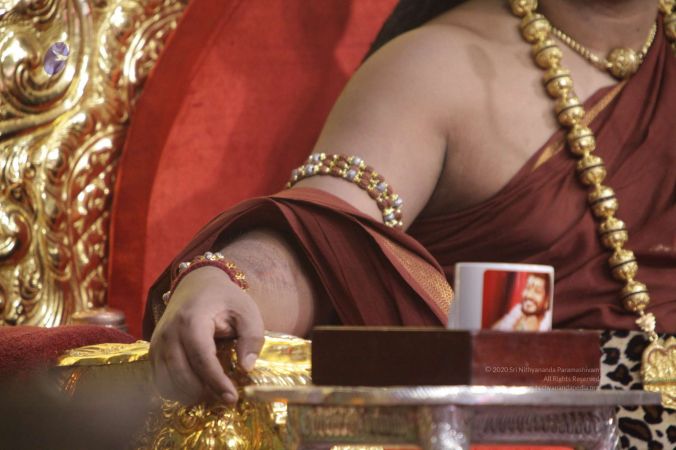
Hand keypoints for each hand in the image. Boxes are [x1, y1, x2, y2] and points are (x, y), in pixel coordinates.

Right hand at [150, 266, 264, 404]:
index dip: (217, 382)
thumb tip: (246, 368)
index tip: (232, 398)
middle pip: (182, 374)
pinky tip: (196, 389)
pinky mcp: (153, 350)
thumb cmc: (224, 298)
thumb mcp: (246, 311)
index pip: (202, 359)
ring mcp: (157, 342)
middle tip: (226, 398)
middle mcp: (169, 333)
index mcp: (192, 321)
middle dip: (204, 392)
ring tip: (213, 394)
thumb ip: (252, 337)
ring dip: (190, 394)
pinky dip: (177, 389)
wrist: (196, 283)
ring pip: (168, 381)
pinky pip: (160, 378)